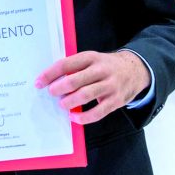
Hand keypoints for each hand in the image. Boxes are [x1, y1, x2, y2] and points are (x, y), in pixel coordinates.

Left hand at [35, 50, 150, 124]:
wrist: (136, 69)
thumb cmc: (106, 66)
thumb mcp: (92, 59)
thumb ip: (75, 67)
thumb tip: (52, 81)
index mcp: (91, 57)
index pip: (66, 64)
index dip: (50, 74)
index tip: (39, 82)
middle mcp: (101, 70)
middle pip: (74, 81)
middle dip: (58, 89)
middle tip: (52, 93)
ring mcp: (110, 85)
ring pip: (85, 95)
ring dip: (69, 102)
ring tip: (62, 104)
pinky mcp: (116, 100)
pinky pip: (98, 112)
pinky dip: (83, 117)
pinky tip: (74, 117)